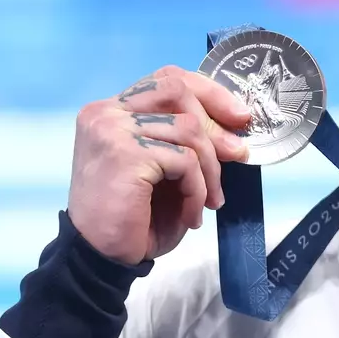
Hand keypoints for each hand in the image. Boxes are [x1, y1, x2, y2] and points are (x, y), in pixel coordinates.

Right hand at [67, 66, 250, 263]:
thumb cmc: (133, 219)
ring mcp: (113, 130)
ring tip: (208, 201)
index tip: (238, 117)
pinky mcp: (125, 154)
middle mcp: (107, 113)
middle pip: (178, 89)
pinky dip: (197, 190)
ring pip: (188, 128)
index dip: (209, 92)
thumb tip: (235, 130)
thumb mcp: (167, 172)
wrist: (100, 258)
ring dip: (209, 169)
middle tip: (236, 156)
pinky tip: (192, 214)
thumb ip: (189, 143)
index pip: (167, 79)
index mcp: (113, 111)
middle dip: (215, 124)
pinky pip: (185, 160)